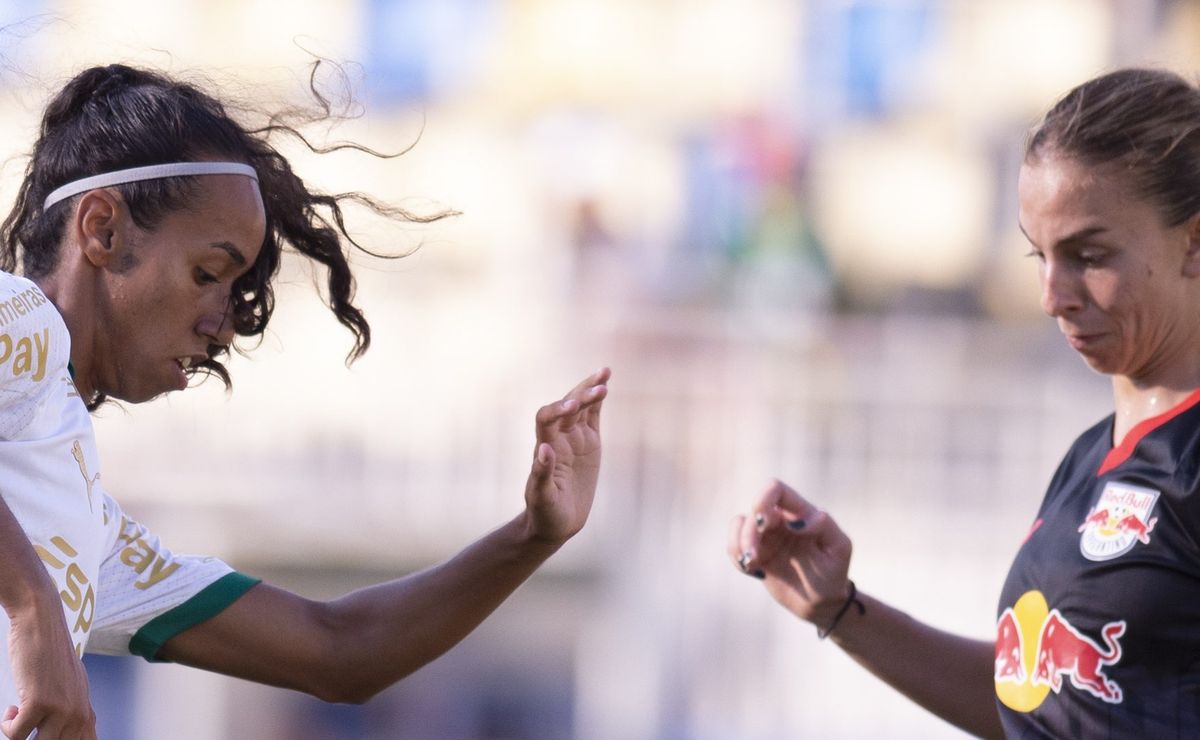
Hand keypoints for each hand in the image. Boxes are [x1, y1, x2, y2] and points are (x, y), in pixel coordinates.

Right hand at [3, 598, 95, 739]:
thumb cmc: (50, 654)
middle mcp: (78, 713)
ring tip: (18, 718)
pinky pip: (17, 734)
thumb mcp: (69, 685)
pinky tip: (11, 710)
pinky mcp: (40, 702)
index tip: (44, 735)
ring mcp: (61, 708)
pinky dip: (8, 726)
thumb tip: (61, 731)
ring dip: (20, 735)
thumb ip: (70, 709)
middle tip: (23, 726)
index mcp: (86, 712)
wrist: (42, 623)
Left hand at [521, 367, 609, 544]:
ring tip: (605, 373)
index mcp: (544, 449)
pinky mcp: (588, 443)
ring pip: (581, 407)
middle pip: (566, 407)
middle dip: (580, 394)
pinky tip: (604, 385)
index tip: (572, 407)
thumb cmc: (544, 513)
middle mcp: (557, 438)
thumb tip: (543, 449)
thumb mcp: (542, 498)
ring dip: (590, 390)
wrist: (555, 523)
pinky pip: (592, 416)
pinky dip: (597, 401)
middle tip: (598, 387)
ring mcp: (573, 439)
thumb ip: (541, 474)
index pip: (546, 419)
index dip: (558, 410)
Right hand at [727, 479, 853, 625]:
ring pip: (739, 524)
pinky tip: (755, 572)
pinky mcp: (755, 553)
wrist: (822, 600)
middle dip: (748, 533)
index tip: (765, 523)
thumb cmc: (834, 569)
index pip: (775, 489)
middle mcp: (780, 519)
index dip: (763, 498)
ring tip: (751, 566)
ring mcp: (766, 536)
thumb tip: (795, 522)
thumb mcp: (839, 546)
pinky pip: (734, 546)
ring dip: (738, 544)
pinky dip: (736, 557)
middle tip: (754, 557)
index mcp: (799, 512)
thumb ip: (823, 525)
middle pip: (753, 510)